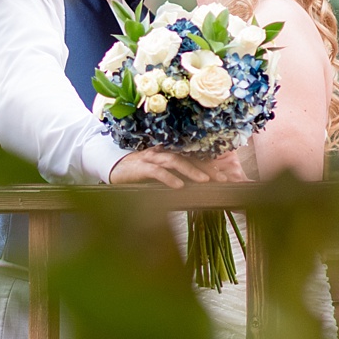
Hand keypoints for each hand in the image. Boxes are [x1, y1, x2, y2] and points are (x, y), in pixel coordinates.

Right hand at [108, 148, 246, 186]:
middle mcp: (162, 153)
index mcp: (169, 153)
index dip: (208, 165)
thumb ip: (175, 175)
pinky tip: (179, 186)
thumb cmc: (139, 173)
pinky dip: (169, 178)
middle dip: (206, 168)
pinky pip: (157, 172)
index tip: (223, 175)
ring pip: (175, 162)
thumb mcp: (160, 172)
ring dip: (191, 171)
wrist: (114, 168)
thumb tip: (194, 186)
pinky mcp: (141, 167)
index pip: (192, 157)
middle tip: (222, 178)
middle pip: (188, 158)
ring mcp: (151, 159)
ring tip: (205, 181)